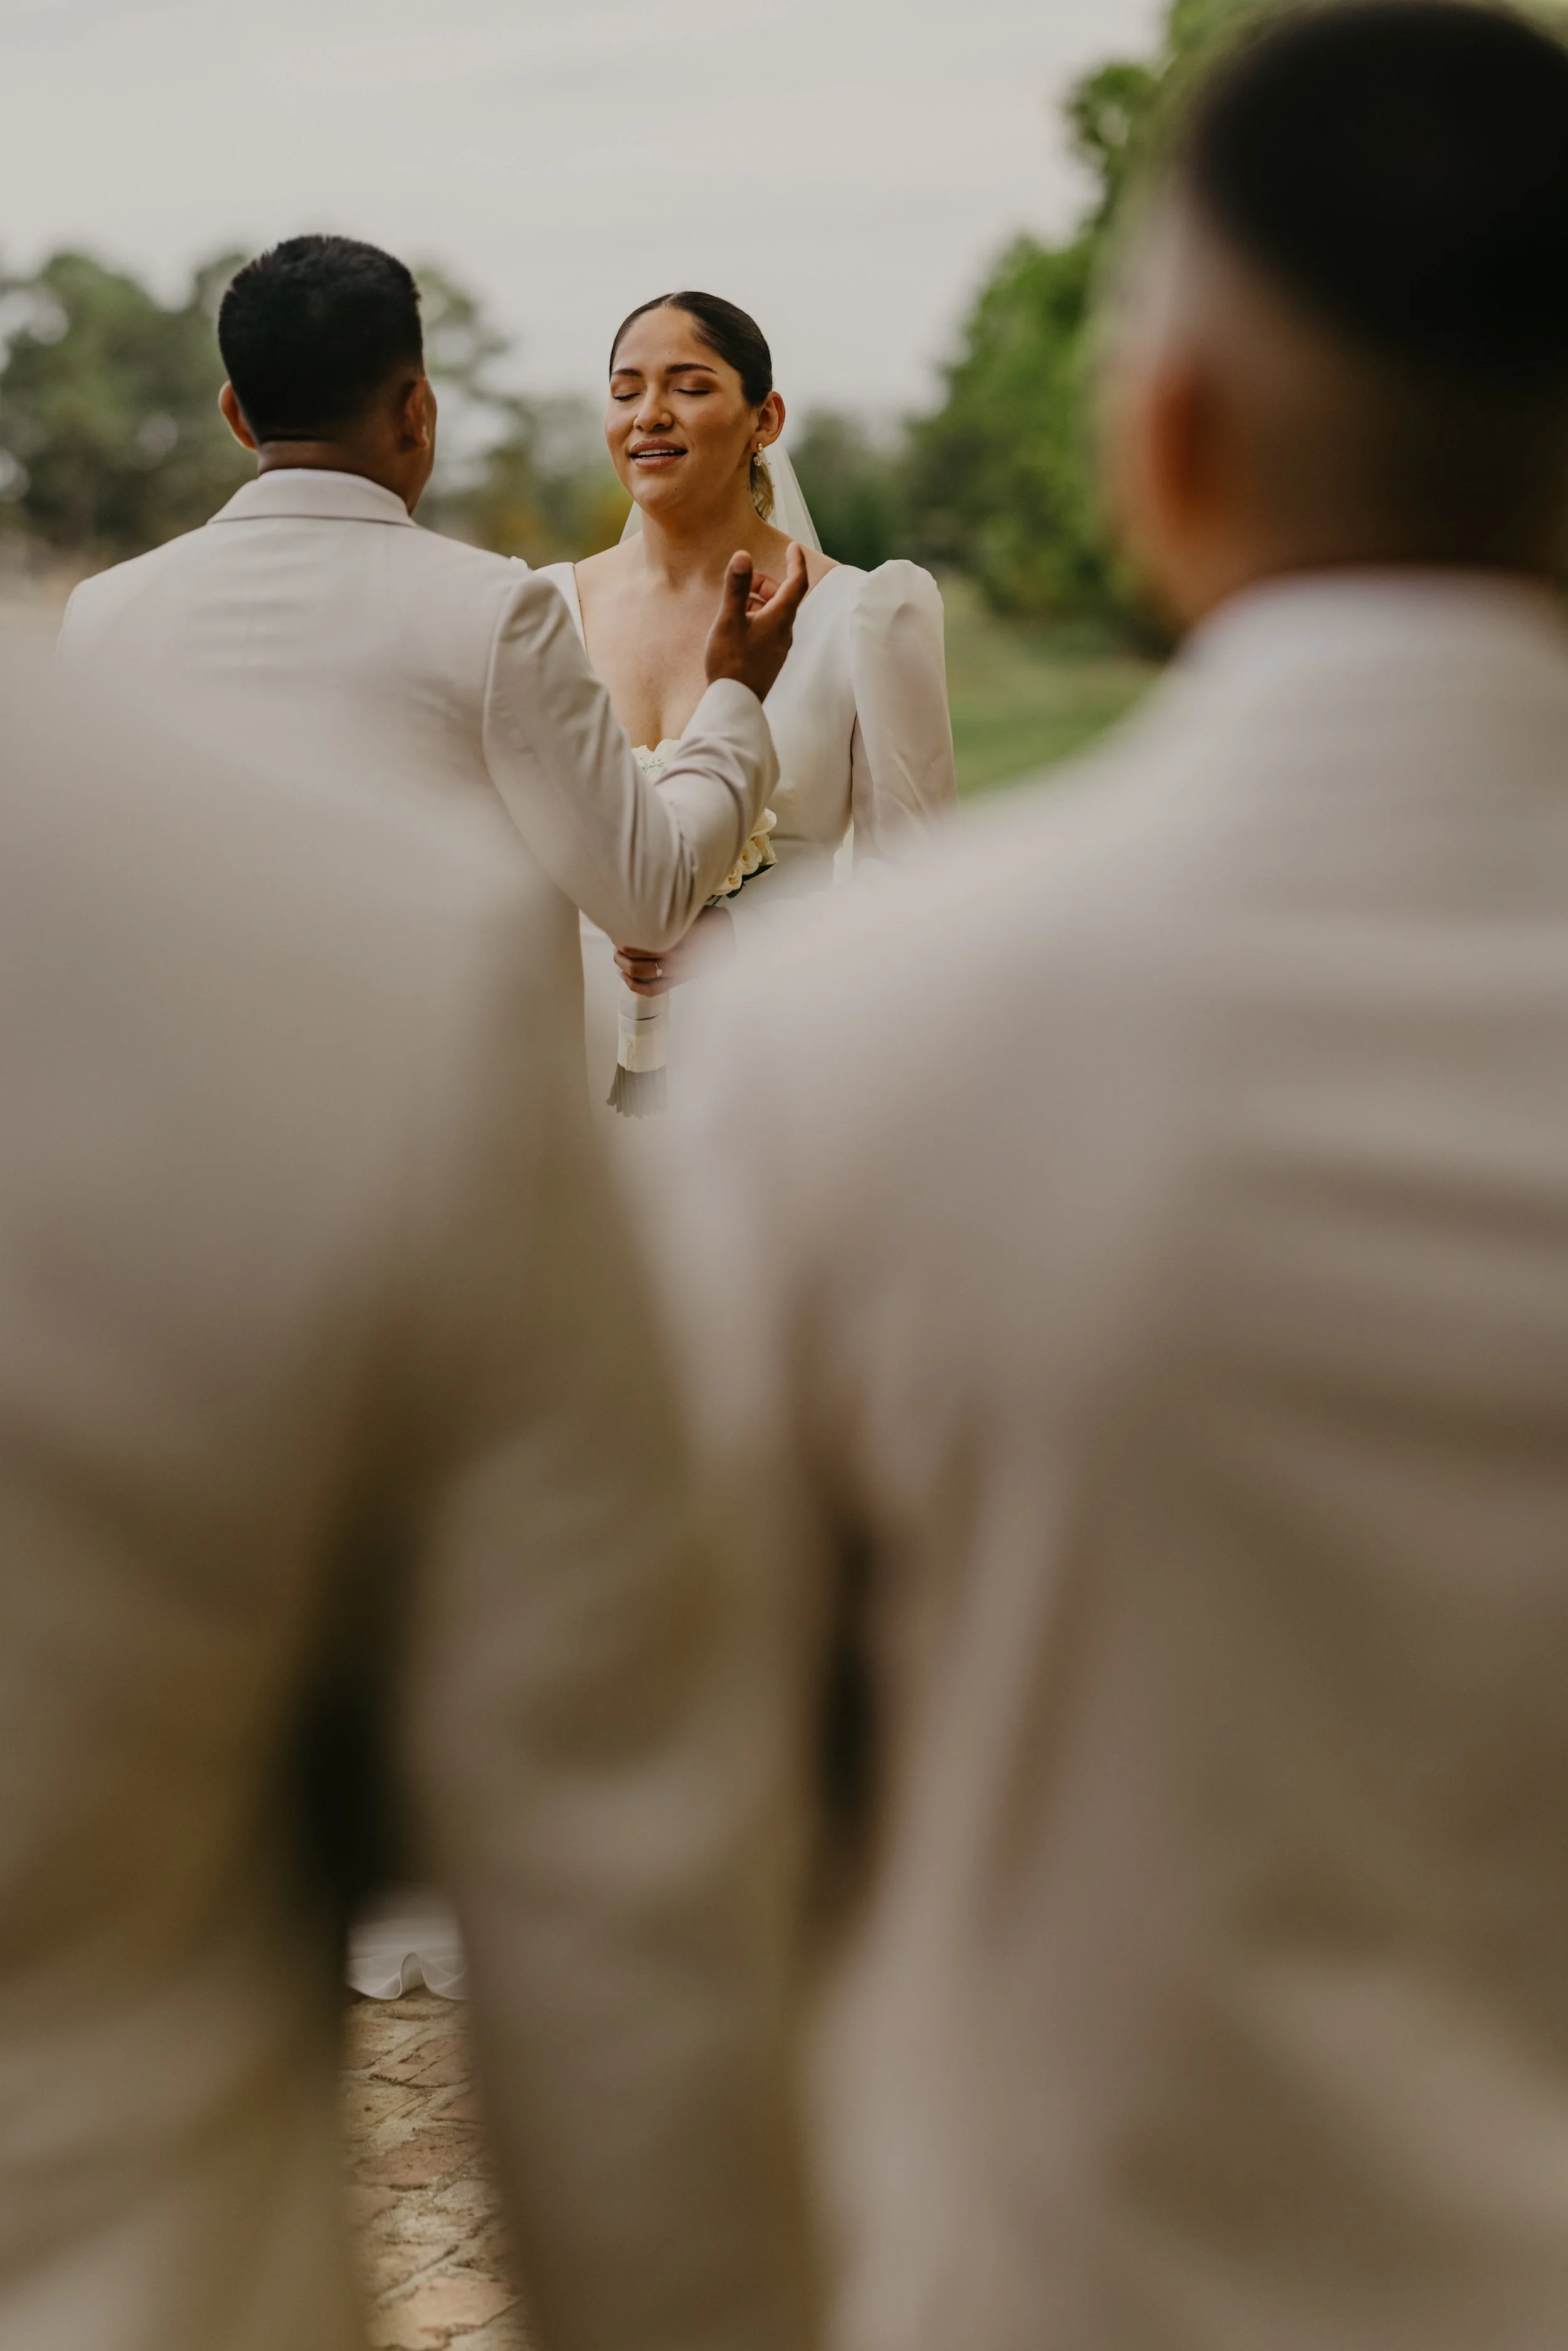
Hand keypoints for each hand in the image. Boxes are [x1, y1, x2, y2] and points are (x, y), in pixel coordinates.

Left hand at [616, 905, 735, 996]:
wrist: (729, 938)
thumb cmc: (706, 919)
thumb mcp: (688, 909)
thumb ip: (668, 911)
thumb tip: (639, 905)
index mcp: (674, 934)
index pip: (637, 937)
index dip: (622, 934)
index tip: (618, 929)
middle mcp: (673, 954)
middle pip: (633, 956)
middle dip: (619, 949)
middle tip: (617, 943)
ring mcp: (675, 970)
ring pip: (638, 973)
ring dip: (622, 965)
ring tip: (618, 957)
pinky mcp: (678, 980)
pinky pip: (651, 990)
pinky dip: (633, 985)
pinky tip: (625, 976)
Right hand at [703, 542, 808, 702]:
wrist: (735, 702)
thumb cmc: (731, 662)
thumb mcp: (730, 619)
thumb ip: (737, 587)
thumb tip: (743, 556)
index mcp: (781, 618)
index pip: (797, 583)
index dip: (795, 562)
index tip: (792, 547)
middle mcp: (785, 631)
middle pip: (782, 597)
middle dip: (765, 583)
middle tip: (742, 582)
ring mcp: (778, 646)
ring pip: (773, 613)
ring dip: (757, 602)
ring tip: (734, 606)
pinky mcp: (770, 658)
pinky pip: (767, 629)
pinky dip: (755, 618)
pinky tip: (736, 626)